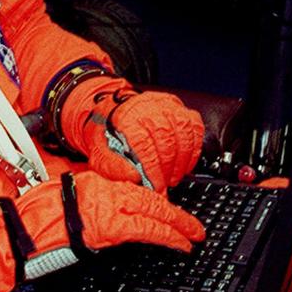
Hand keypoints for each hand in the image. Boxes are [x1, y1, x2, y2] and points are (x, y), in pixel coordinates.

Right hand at [17, 171, 203, 254]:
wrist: (18, 232)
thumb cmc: (30, 220)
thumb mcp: (60, 203)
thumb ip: (85, 205)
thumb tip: (100, 214)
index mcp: (91, 183)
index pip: (132, 190)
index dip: (154, 201)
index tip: (166, 210)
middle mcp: (102, 190)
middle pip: (148, 198)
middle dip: (174, 213)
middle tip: (194, 225)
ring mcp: (106, 207)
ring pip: (153, 211)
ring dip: (177, 224)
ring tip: (193, 235)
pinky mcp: (108, 227)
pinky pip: (145, 229)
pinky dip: (166, 236)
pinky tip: (180, 243)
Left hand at [77, 88, 203, 190]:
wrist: (108, 110)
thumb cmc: (104, 132)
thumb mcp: (98, 151)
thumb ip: (113, 166)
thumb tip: (135, 178)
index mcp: (124, 117)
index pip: (145, 145)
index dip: (154, 170)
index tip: (156, 186)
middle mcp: (147, 107)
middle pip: (167, 140)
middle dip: (168, 168)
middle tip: (165, 184)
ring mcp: (164, 104)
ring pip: (184, 133)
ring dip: (182, 160)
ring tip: (173, 176)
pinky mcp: (177, 106)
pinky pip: (194, 126)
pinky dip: (193, 147)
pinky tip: (184, 162)